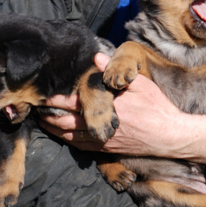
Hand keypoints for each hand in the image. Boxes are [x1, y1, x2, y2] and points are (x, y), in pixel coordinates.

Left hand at [39, 53, 205, 163]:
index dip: (56, 98)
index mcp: (108, 107)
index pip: (74, 102)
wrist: (169, 136)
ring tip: (42, 120)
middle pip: (65, 121)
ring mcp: (103, 140)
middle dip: (48, 114)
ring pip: (69, 136)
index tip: (43, 93)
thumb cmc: (157, 107)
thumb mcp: (141, 85)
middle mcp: (102, 125)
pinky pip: (80, 146)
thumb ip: (116, 72)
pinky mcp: (107, 149)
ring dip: (53, 128)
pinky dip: (66, 140)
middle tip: (36, 107)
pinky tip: (60, 135)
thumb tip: (96, 57)